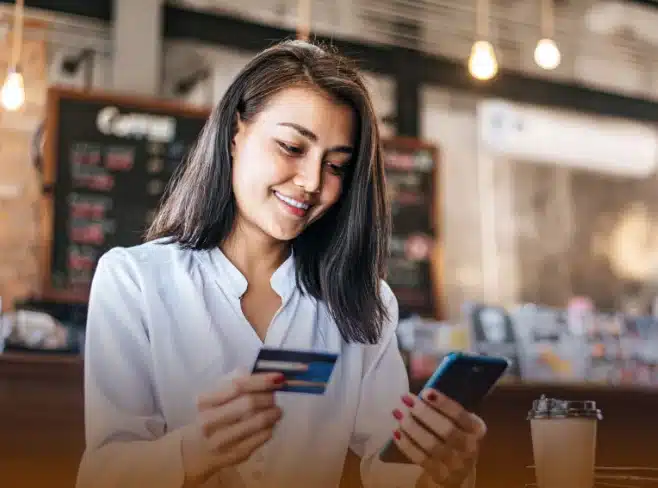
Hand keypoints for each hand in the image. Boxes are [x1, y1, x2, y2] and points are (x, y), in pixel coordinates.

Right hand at [181, 370, 284, 485]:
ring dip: (274, 412)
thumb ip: (236, 381)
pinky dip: (270, 427)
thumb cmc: (212, 415)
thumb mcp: (216, 395)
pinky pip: (263, 436)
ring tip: (276, 411)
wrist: (197, 449)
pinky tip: (268, 425)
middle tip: (274, 397)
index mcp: (205, 402)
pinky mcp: (237, 454)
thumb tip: (265, 376)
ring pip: (259, 421)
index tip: (279, 377)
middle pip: (250, 403)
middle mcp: (210, 421)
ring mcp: (222, 440)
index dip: (261, 380)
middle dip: (268, 397)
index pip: (237, 386)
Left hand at [391, 389, 486, 487]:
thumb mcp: (455, 419)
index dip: (444, 403)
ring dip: (412, 427)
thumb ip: (441, 399)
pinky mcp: (441, 475)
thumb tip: (421, 366)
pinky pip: (421, 458)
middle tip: (406, 399)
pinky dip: (407, 444)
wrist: (456, 470)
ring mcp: (456, 464)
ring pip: (432, 445)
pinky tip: (396, 431)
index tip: (426, 391)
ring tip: (398, 413)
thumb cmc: (454, 435)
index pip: (461, 415)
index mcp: (477, 428)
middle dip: (424, 413)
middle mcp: (470, 447)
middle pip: (446, 430)